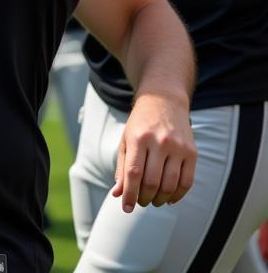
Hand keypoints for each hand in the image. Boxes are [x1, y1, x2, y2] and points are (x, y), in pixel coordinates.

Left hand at [113, 91, 195, 210]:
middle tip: (141, 202)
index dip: (129, 194)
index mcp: (138, 138)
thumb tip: (118, 194)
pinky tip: (169, 198)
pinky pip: (187, 182)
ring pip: (170, 184)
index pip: (133, 173)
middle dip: (144, 198)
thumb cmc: (140, 124)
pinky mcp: (192, 152)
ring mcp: (177, 147)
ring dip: (160, 199)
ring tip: (153, 201)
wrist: (164, 101)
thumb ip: (122, 167)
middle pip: (152, 182)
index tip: (126, 208)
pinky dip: (178, 195)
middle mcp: (159, 142)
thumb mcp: (126, 140)